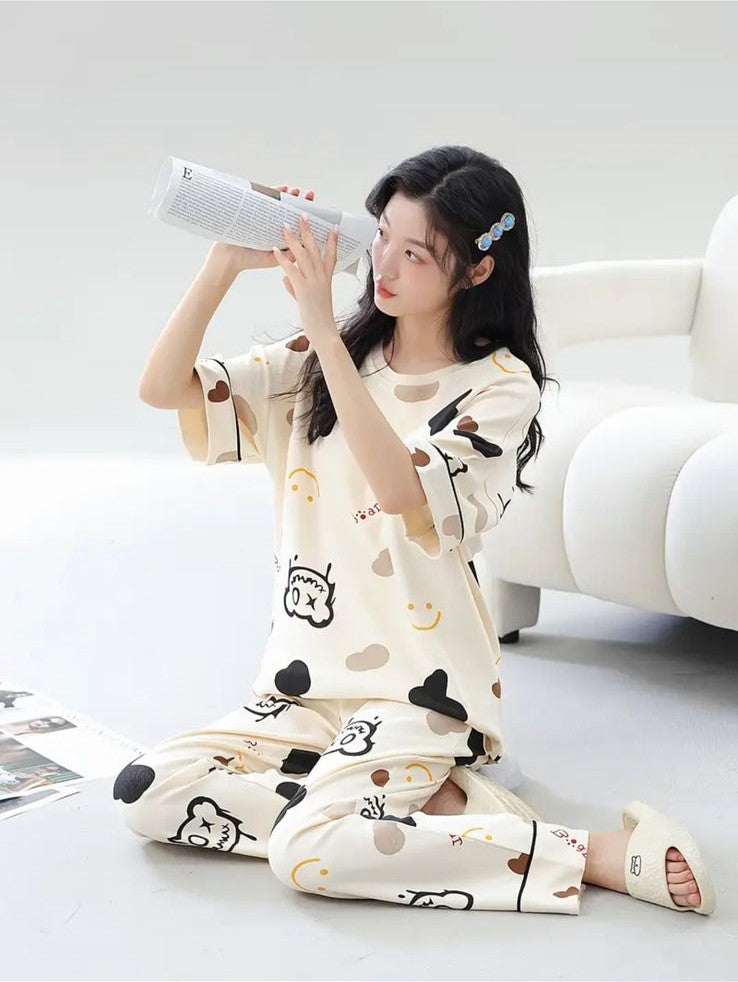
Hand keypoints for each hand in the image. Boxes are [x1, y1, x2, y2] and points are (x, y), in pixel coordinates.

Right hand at [208, 186, 316, 272]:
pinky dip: (274, 192)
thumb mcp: (273, 259)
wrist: (228, 257)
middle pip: (290, 211)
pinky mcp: (252, 212)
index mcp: (282, 238)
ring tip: (296, 190)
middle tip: (309, 195)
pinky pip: (265, 199)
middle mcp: (274, 227)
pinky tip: (281, 188)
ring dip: (289, 196)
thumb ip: (288, 254)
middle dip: (300, 202)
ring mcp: (264, 219)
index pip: (297, 225)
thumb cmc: (250, 260)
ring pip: (279, 204)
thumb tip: (305, 246)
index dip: (307, 216)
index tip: (317, 210)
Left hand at [273, 213, 339, 345]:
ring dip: (293, 239)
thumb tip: (285, 279)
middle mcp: (321, 277)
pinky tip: (275, 250)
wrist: (324, 332)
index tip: (333, 227)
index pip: (331, 255)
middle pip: (315, 249)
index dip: (332, 240)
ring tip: (285, 225)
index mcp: (326, 279)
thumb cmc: (318, 319)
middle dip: (309, 231)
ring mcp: (313, 282)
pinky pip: (292, 270)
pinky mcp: (304, 290)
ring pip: (303, 255)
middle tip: (304, 215)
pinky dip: (283, 259)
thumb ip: (295, 287)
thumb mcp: (306, 300)